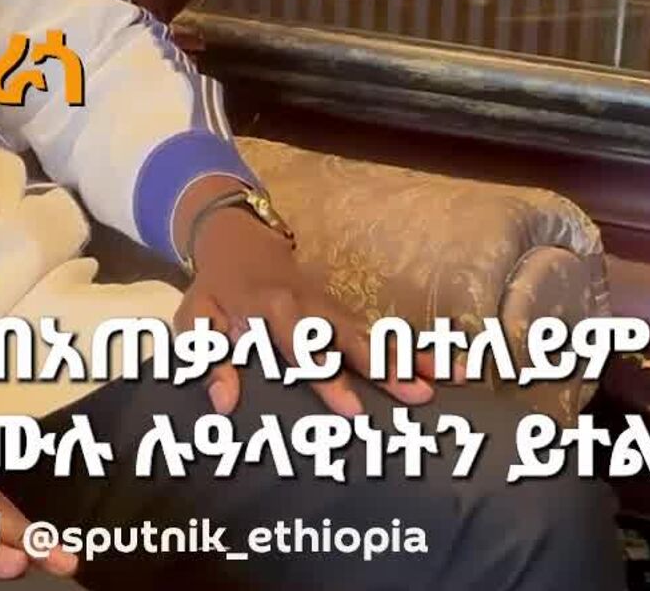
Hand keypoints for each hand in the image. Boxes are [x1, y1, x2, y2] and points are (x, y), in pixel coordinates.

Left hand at [171, 182, 436, 419]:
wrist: (239, 239)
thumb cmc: (216, 289)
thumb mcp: (196, 319)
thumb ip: (208, 359)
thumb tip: (223, 403)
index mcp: (271, 307)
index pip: (301, 347)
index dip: (326, 377)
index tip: (353, 410)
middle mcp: (310, 306)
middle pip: (351, 338)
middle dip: (386, 367)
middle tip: (418, 395)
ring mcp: (333, 307)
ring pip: (376, 334)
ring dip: (414, 357)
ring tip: (453, 379)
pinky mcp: (345, 312)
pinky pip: (382, 333)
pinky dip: (417, 349)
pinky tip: (453, 367)